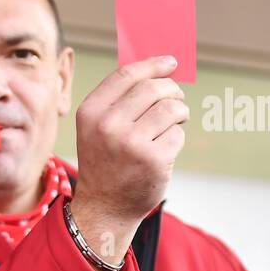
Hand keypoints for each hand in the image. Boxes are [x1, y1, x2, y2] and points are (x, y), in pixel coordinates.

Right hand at [69, 55, 186, 270]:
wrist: (104, 207)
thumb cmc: (106, 161)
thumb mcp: (97, 127)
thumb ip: (119, 99)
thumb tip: (158, 68)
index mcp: (90, 112)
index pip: (127, 75)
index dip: (153, 65)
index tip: (171, 63)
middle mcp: (107, 125)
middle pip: (154, 88)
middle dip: (172, 91)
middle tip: (176, 101)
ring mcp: (130, 143)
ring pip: (172, 109)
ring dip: (179, 114)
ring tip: (174, 123)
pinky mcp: (153, 159)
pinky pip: (178, 134)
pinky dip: (176, 139)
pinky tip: (164, 149)